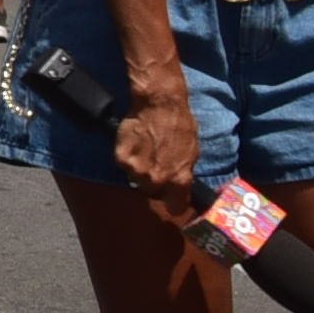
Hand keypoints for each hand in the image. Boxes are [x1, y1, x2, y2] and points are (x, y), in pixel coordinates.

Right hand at [113, 90, 204, 226]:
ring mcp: (137, 170)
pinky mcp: (121, 158)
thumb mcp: (192, 151)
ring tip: (145, 151)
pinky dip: (128, 158)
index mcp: (179, 179)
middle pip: (152, 193)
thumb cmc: (180, 124)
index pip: (175, 207)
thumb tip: (181, 185)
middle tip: (156, 166)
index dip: (174, 203)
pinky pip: (124, 166)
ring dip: (139, 170)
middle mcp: (157, 179)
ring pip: (136, 179)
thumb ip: (184, 171)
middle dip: (154, 183)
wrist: (159, 105)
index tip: (172, 200)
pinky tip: (134, 145)